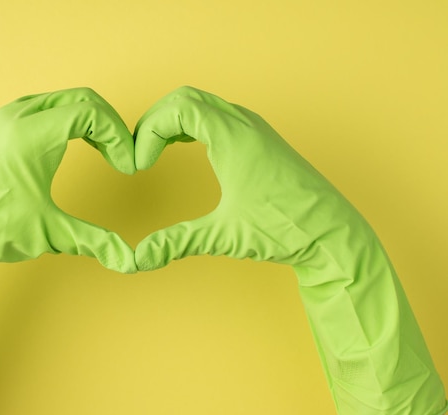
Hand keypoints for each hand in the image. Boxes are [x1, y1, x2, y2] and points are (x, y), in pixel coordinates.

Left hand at [0, 87, 135, 271]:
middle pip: (82, 99)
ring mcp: (5, 118)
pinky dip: (66, 120)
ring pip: (62, 101)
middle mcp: (19, 116)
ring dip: (88, 121)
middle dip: (109, 125)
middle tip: (120, 156)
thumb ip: (94, 240)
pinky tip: (71, 147)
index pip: (93, 113)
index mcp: (34, 133)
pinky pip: (43, 108)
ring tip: (102, 151)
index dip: (119, 138)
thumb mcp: (48, 233)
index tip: (126, 167)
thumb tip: (129, 260)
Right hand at [134, 86, 361, 268]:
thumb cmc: (287, 229)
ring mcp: (254, 128)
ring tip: (153, 150)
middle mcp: (244, 124)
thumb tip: (140, 259)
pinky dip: (190, 124)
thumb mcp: (225, 236)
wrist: (332, 233)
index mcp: (234, 137)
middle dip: (154, 121)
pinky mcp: (259, 138)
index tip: (140, 165)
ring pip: (201, 103)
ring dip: (172, 120)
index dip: (149, 132)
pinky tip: (181, 147)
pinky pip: (216, 115)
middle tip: (140, 154)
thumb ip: (178, 242)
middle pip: (185, 98)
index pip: (177, 108)